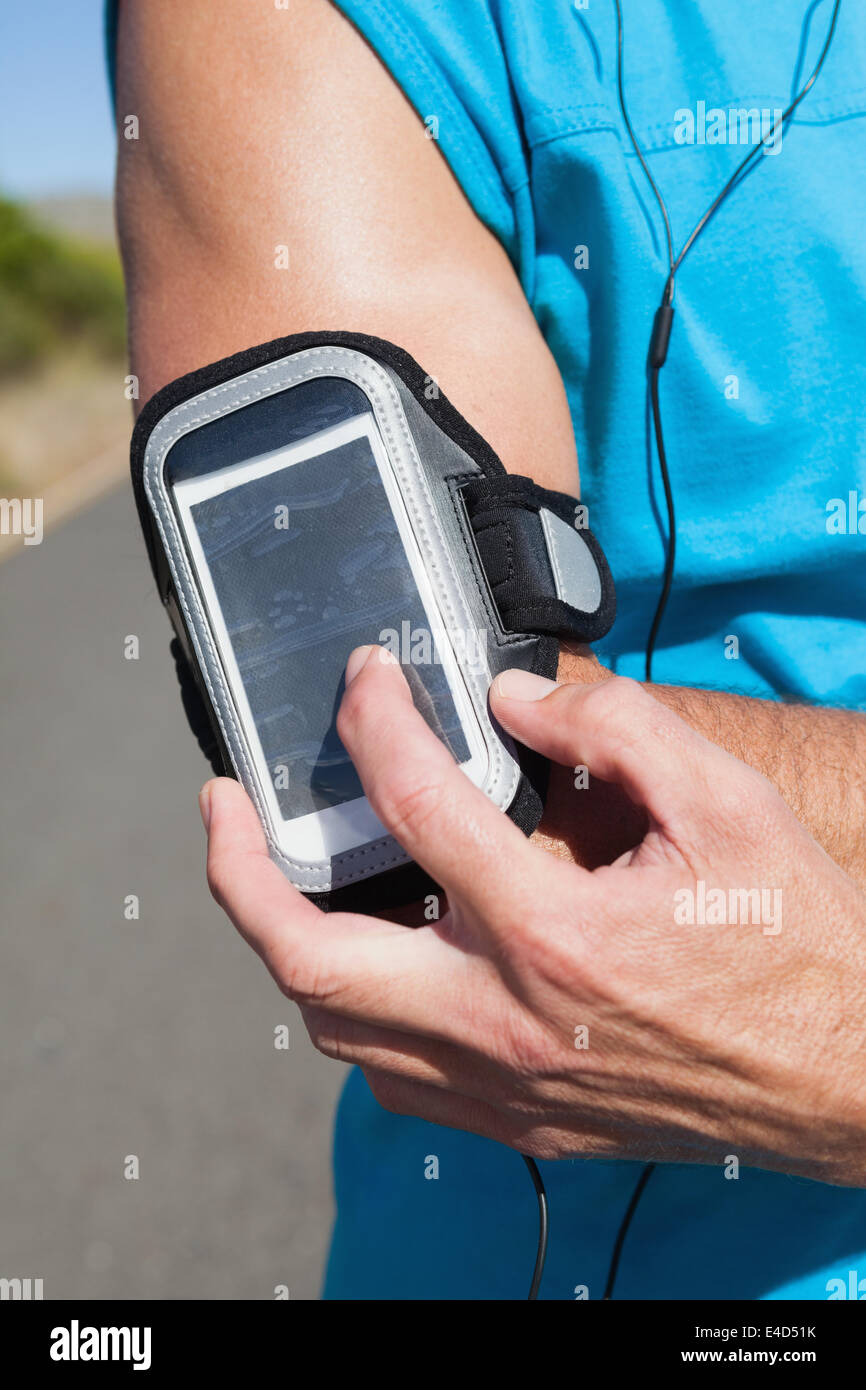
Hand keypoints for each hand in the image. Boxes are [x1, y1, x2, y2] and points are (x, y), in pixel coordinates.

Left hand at [200, 647, 865, 1184]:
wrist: (846, 1079)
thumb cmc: (796, 943)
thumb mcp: (730, 806)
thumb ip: (616, 730)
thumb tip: (511, 698)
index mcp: (556, 932)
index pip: (417, 805)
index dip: (375, 721)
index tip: (367, 679)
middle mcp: (506, 1020)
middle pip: (312, 956)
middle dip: (238, 871)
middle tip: (223, 806)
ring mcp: (503, 1085)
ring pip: (336, 1026)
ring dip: (289, 944)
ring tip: (283, 876)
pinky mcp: (520, 1121)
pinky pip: (389, 1074)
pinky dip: (352, 1009)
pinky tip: (373, 958)